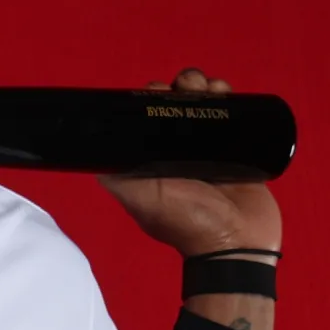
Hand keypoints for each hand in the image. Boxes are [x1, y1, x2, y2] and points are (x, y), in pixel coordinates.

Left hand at [98, 67, 282, 257]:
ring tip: (210, 89)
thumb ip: (117, 178)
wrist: (238, 242)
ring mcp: (210, 146)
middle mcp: (179, 149)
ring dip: (204, 86)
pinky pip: (232, 112)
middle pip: (176, 103)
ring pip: (203, 102)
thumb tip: (90, 152)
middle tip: (188, 88)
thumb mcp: (142, 199)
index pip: (148, 115)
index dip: (151, 97)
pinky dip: (228, 96)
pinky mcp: (239, 146)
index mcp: (154, 157)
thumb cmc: (187, 223)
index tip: (158, 89)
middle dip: (180, 86)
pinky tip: (226, 91)